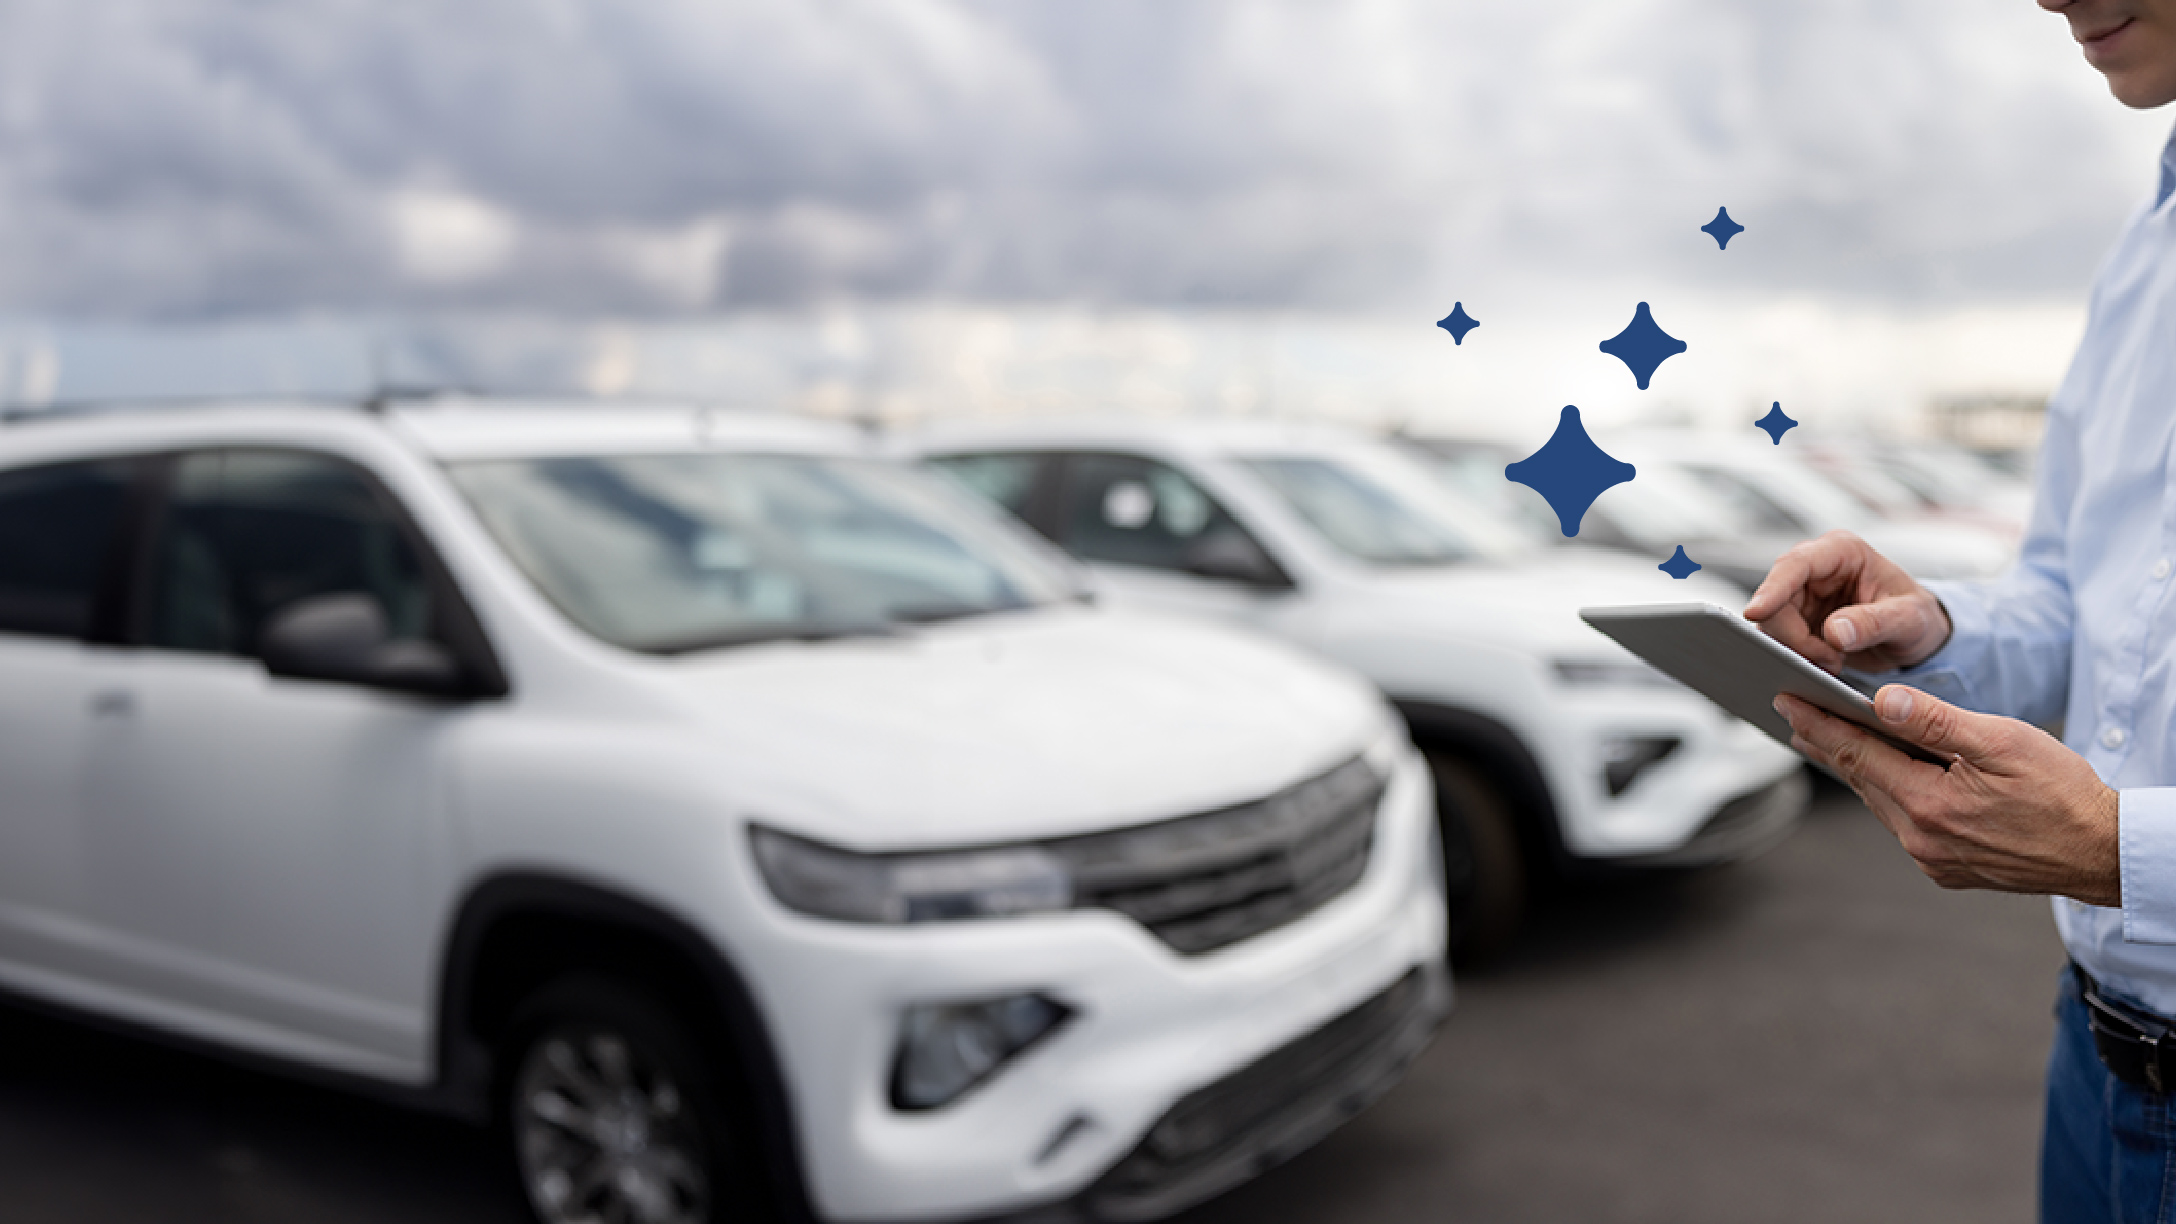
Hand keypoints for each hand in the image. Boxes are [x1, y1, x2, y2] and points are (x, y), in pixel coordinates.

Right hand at [1743, 530, 1951, 672]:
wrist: (1916, 637)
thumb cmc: (1917, 618)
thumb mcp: (1909, 620)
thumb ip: (1874, 623)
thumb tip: (1834, 632)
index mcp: (1842, 552)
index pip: (1795, 564)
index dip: (1772, 588)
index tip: (1755, 612)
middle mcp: (1816, 569)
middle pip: (1776, 599)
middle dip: (1794, 636)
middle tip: (1828, 660)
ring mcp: (1802, 594)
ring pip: (1772, 622)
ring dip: (1796, 650)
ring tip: (1833, 663)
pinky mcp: (1797, 619)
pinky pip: (1779, 639)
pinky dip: (1797, 656)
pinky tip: (1824, 664)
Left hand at [1775, 687, 2118, 905]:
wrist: (2102, 852)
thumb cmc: (2062, 793)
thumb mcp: (2002, 743)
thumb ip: (1936, 721)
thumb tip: (1881, 700)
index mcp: (1929, 805)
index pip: (1856, 755)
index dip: (1818, 724)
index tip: (1786, 700)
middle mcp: (1921, 839)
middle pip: (1860, 780)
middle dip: (1826, 743)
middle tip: (1793, 712)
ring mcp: (1932, 858)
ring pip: (1879, 802)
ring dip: (1855, 769)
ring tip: (1826, 737)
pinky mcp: (1947, 868)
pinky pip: (1903, 823)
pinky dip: (1888, 793)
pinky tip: (1883, 774)